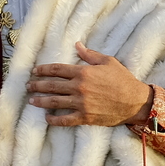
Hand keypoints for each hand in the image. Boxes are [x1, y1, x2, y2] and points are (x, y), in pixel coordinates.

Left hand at [28, 42, 153, 126]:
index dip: (43, 69)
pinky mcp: (85, 117)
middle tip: (28, 86)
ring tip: (31, 100)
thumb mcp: (109, 62)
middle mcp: (79, 87)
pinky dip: (54, 120)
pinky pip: (65, 120)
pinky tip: (47, 118)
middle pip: (51, 85)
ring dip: (40, 101)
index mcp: (83, 72)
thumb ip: (90, 55)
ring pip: (54, 102)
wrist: (136, 102)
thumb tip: (77, 45)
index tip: (35, 71)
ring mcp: (81, 103)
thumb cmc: (124, 80)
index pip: (57, 69)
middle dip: (37, 85)